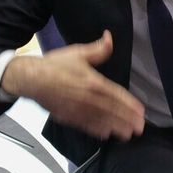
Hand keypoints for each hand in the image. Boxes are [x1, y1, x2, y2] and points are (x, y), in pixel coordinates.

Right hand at [3, 31, 144, 139]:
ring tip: (128, 134)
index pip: (117, 95)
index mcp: (93, 82)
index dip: (130, 105)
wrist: (31, 78)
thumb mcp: (78, 53)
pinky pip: (86, 126)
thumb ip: (97, 49)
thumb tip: (110, 37)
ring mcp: (78, 110)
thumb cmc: (54, 65)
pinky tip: (105, 134)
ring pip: (102, 121)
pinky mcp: (68, 117)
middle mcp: (89, 98)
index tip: (140, 112)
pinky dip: (97, 131)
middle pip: (113, 111)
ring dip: (116, 128)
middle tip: (139, 128)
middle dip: (127, 120)